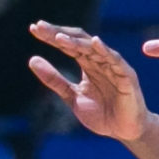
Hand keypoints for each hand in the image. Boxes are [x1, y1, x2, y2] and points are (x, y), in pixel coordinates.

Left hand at [27, 22, 151, 140]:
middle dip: (59, 34)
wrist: (123, 132)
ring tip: (59, 38)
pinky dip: (105, 51)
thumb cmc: (101, 114)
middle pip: (78, 40)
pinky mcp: (126, 75)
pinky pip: (115, 60)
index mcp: (87, 63)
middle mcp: (99, 60)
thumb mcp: (71, 96)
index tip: (33, 29)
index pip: (67, 45)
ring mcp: (113, 66)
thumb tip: (32, 59)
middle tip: (40, 27)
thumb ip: (54, 80)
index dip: (51, 36)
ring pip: (94, 48)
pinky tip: (94, 42)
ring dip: (77, 42)